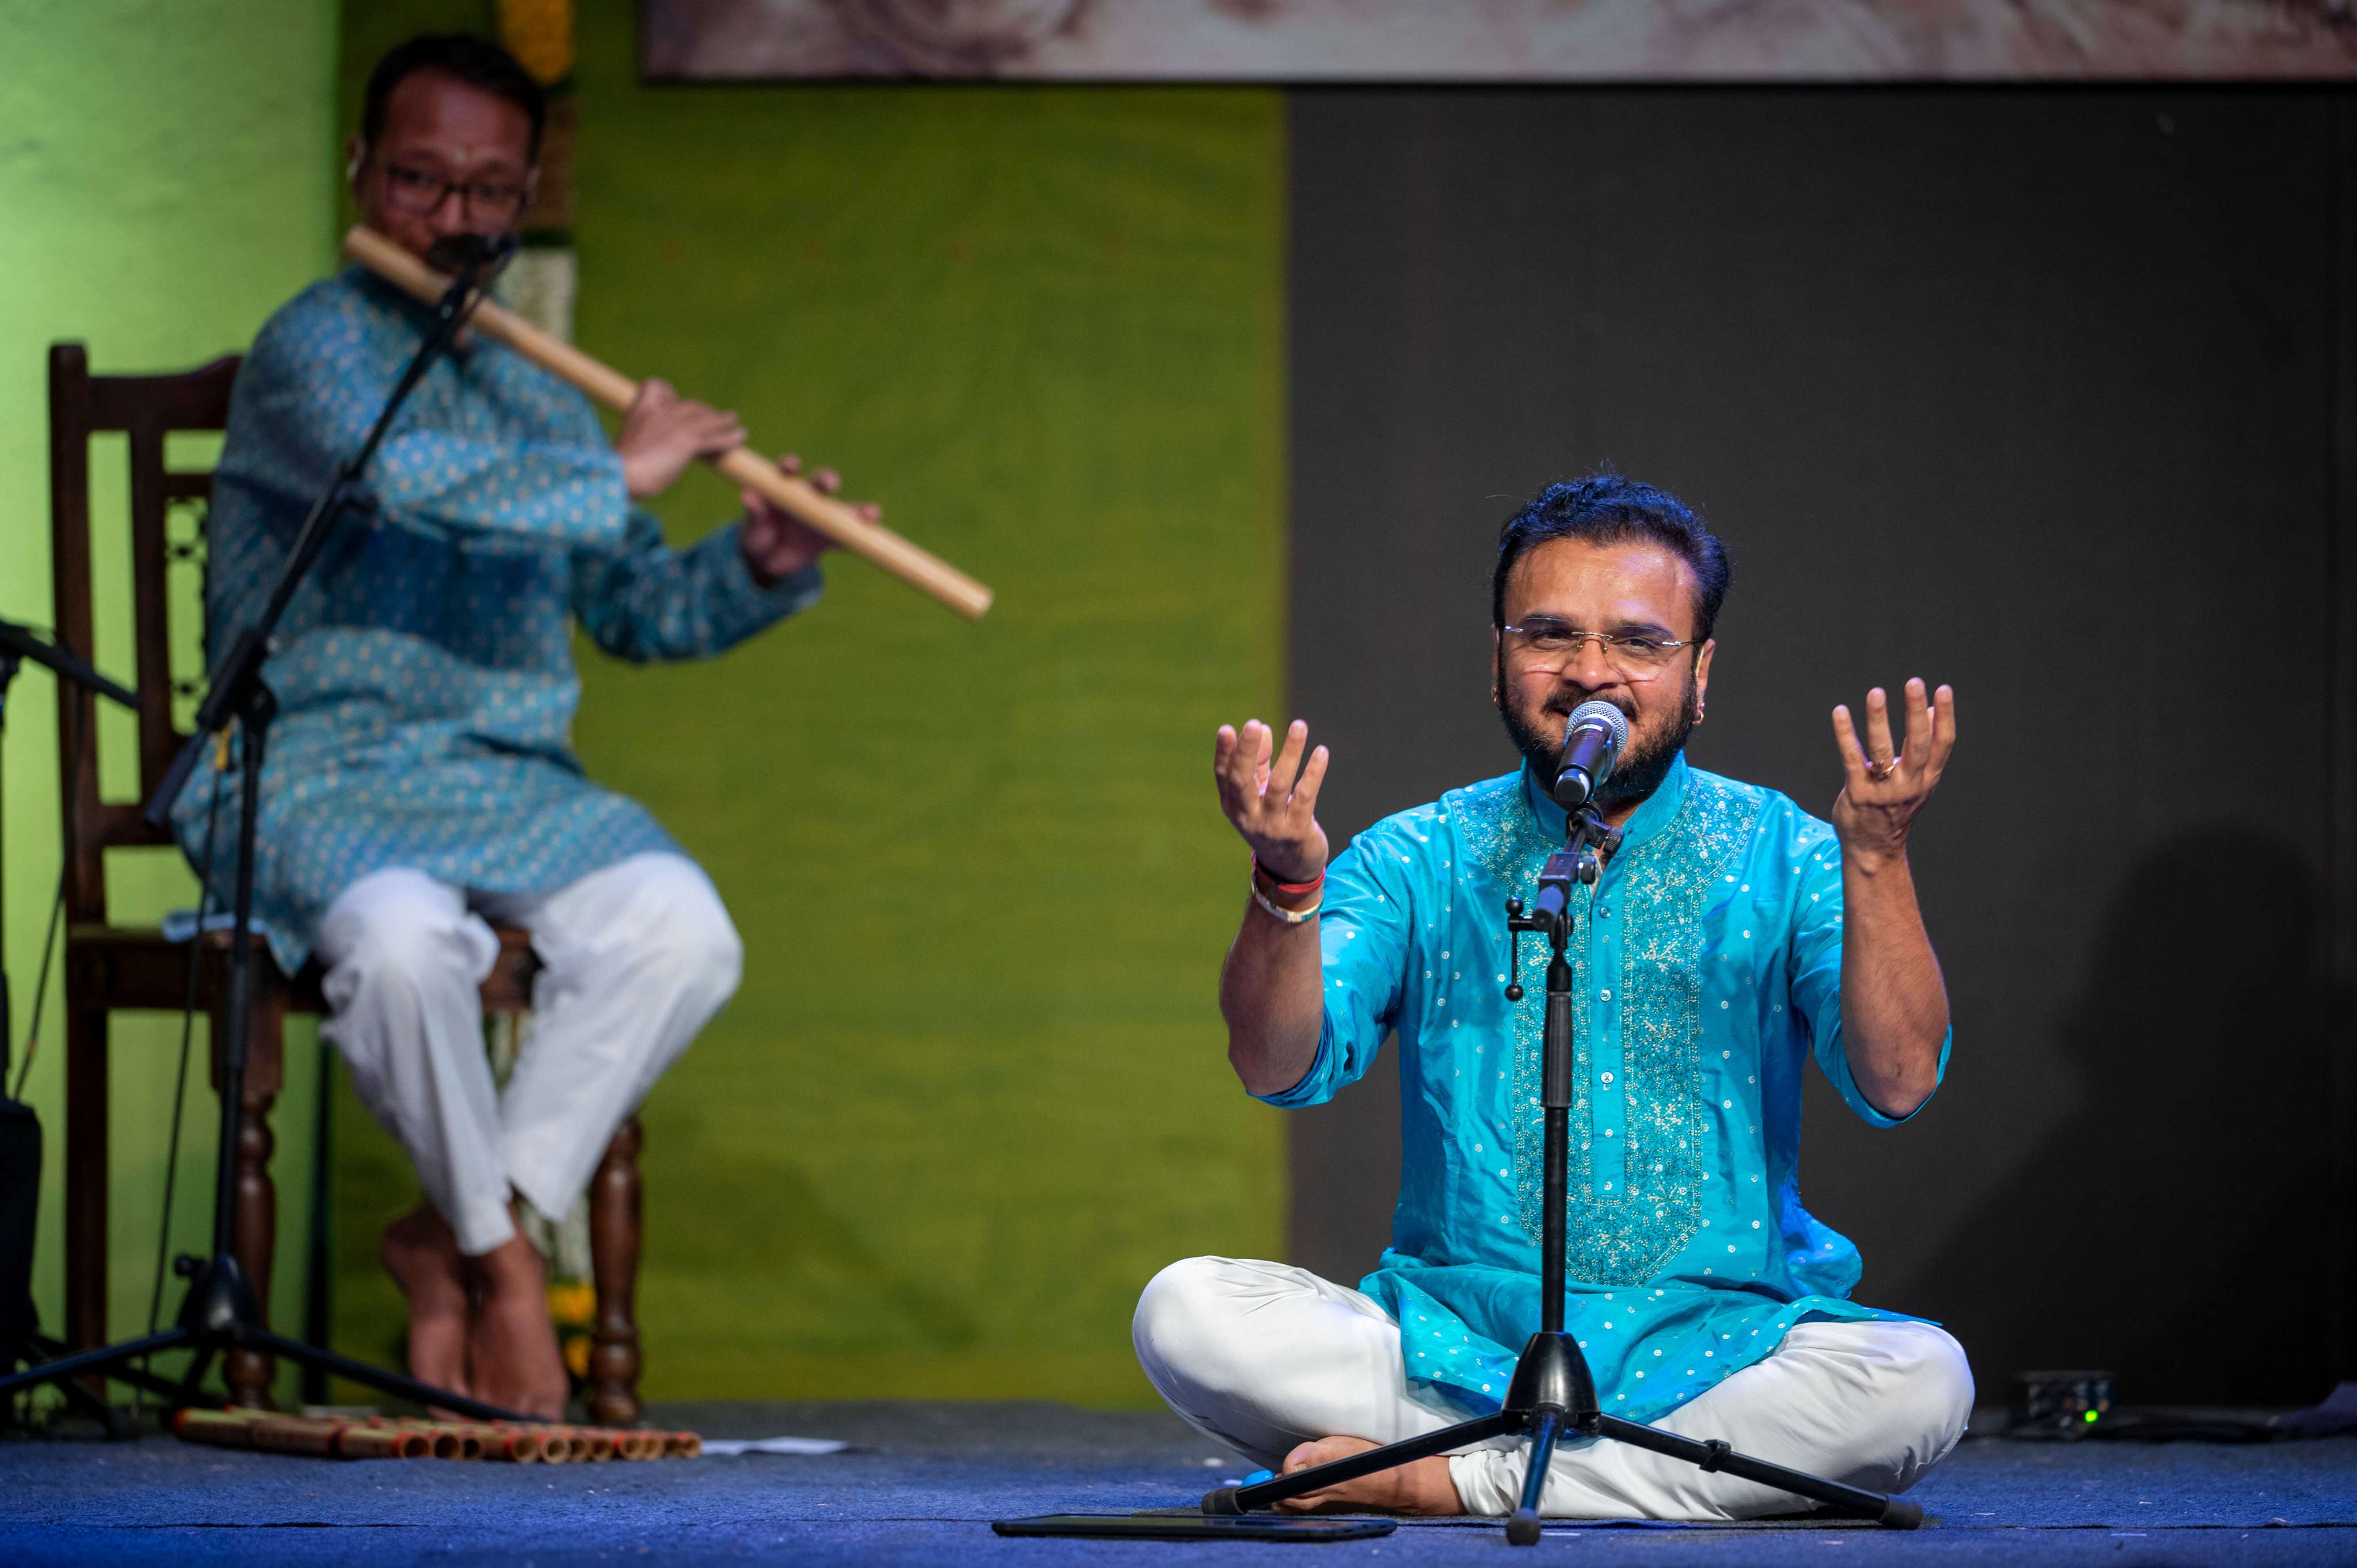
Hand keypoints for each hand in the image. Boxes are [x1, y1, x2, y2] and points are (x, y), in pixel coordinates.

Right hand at [616, 378, 744, 498]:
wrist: (620, 475)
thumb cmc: (618, 469)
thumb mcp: (624, 448)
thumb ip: (638, 443)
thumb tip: (640, 456)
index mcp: (641, 410)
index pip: (657, 386)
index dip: (669, 395)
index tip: (674, 402)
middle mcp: (660, 413)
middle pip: (689, 405)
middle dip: (703, 412)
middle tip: (712, 419)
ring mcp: (675, 425)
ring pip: (706, 420)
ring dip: (723, 421)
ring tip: (734, 422)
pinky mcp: (687, 441)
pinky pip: (714, 437)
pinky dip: (729, 438)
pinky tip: (740, 438)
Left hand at [739, 453, 878, 584]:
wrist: (768, 561)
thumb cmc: (759, 536)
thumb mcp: (753, 527)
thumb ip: (755, 512)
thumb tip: (747, 495)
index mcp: (784, 490)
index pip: (789, 471)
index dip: (791, 465)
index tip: (791, 466)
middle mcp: (808, 498)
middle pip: (821, 483)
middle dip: (827, 480)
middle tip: (829, 484)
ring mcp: (823, 517)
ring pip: (843, 508)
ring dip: (856, 509)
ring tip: (868, 514)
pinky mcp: (833, 536)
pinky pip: (851, 534)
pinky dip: (864, 534)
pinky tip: (875, 532)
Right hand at [1214, 719, 1329, 883]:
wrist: (1290, 870)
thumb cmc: (1273, 822)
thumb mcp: (1260, 795)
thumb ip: (1260, 763)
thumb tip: (1263, 729)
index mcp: (1233, 806)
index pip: (1224, 776)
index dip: (1224, 753)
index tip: (1227, 728)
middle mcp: (1248, 817)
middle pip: (1243, 781)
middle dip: (1247, 751)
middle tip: (1254, 724)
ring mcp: (1272, 826)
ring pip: (1279, 785)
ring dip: (1290, 753)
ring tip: (1299, 726)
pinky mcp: (1297, 831)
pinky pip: (1306, 797)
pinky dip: (1313, 772)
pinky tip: (1321, 752)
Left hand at [1831, 678, 1955, 868]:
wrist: (1874, 848)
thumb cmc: (1896, 807)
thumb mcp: (1918, 780)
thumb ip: (1926, 747)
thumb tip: (1931, 708)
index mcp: (1927, 778)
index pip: (1942, 744)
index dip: (1945, 717)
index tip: (1944, 690)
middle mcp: (1909, 784)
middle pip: (1916, 744)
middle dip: (1915, 712)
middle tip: (1914, 682)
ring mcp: (1883, 790)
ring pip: (1882, 750)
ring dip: (1879, 720)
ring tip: (1876, 693)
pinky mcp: (1857, 793)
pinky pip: (1851, 759)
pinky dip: (1845, 734)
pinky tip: (1839, 712)